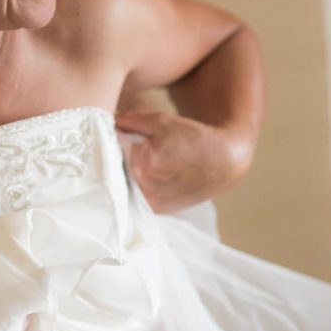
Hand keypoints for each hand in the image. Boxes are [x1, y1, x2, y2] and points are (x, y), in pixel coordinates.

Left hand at [115, 109, 251, 213]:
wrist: (224, 161)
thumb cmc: (193, 138)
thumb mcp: (160, 122)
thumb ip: (129, 120)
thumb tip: (107, 120)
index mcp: (142, 167)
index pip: (110, 156)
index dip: (107, 146)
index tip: (107, 139)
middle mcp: (146, 190)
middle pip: (116, 175)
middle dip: (114, 162)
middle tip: (115, 151)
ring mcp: (153, 204)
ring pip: (125, 188)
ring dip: (124, 176)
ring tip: (131, 163)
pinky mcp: (160, 211)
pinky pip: (138, 198)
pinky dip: (136, 187)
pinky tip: (142, 176)